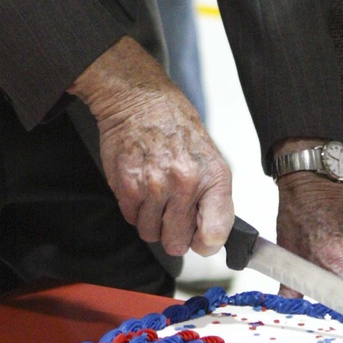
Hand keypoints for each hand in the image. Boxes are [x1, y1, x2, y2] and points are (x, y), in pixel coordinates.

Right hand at [69, 36, 232, 256]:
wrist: (141, 99)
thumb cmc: (176, 126)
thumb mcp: (209, 157)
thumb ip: (211, 197)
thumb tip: (210, 236)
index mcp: (213, 177)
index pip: (215, 234)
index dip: (205, 243)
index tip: (200, 237)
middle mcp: (186, 183)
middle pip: (177, 243)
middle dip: (173, 232)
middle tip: (171, 210)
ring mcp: (155, 186)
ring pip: (151, 234)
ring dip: (151, 220)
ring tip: (155, 192)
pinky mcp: (127, 186)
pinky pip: (131, 219)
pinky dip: (135, 209)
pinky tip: (140, 185)